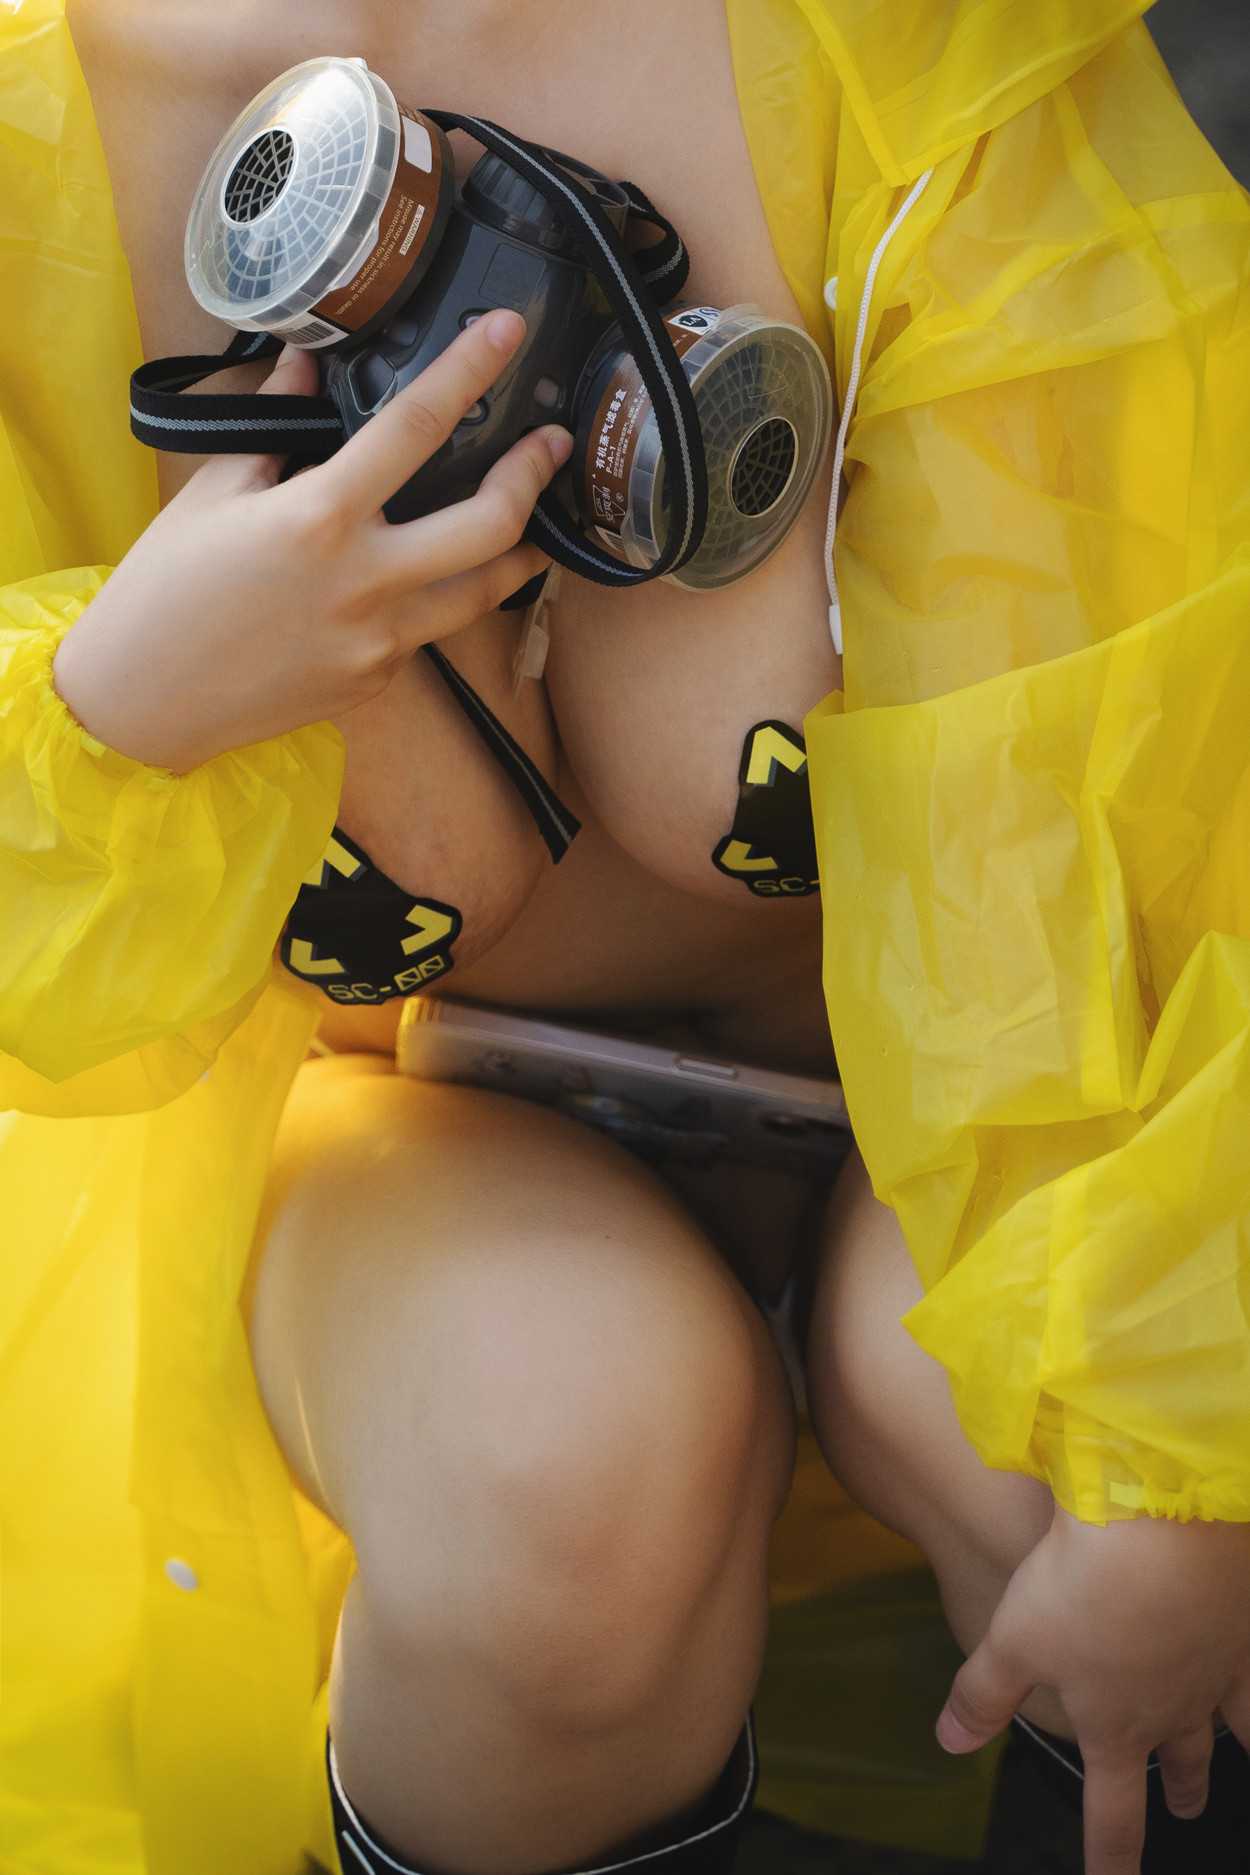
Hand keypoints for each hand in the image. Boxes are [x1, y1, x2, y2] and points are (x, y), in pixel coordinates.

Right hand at [53, 309, 569, 770]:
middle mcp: (362, 580)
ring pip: (481, 594)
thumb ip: (274, 423)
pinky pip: (425, 633)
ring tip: (535, 529)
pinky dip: (434, 600)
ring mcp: (376, 640)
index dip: (468, 371)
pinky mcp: (375, 681)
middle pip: (487, 526)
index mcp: (318, 516)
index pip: (414, 427)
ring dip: (519, 556)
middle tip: (553, 447)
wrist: (144, 700)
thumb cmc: (167, 588)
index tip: (507, 332)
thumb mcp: (214, 491)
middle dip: (532, 479)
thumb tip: (303, 361)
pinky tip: (431, 581)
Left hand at [936, 1506, 1249, 1873]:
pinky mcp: (1243, 1626)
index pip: (1113, 1814)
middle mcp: (1174, 1709)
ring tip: (1226, 1761)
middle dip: (1180, 1789)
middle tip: (1187, 1810)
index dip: (1111, 1859)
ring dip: (1222, 1748)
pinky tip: (1248, 1674)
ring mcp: (1216, 1670)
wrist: (1166, 1524)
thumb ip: (984, 1695)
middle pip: (1180, 1764)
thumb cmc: (1083, 1587)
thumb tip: (949, 1744)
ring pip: (1228, 1725)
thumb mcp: (1013, 1639)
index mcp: (1115, 1725)